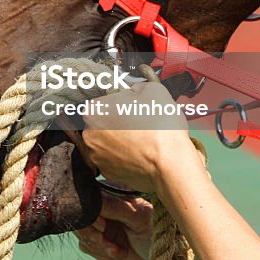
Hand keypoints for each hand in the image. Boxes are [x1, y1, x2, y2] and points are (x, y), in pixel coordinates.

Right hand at [75, 193, 152, 259]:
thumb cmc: (160, 235)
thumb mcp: (140, 219)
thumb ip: (116, 207)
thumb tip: (93, 200)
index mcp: (117, 193)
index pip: (91, 194)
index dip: (91, 211)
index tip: (102, 225)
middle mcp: (107, 206)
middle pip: (81, 213)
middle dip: (91, 230)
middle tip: (105, 238)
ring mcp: (102, 224)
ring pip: (81, 230)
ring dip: (96, 243)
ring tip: (116, 249)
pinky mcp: (100, 242)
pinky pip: (85, 245)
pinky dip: (99, 252)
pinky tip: (117, 253)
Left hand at [79, 80, 193, 193]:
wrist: (170, 162)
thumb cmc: (160, 125)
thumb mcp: (152, 89)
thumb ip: (137, 86)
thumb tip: (135, 89)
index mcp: (94, 110)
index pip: (103, 100)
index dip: (119, 102)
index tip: (132, 106)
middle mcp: (89, 134)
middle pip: (102, 123)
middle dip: (117, 122)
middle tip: (139, 122)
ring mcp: (96, 156)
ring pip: (107, 142)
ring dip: (120, 140)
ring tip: (141, 139)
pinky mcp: (107, 173)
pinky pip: (113, 159)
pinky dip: (123, 157)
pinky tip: (140, 153)